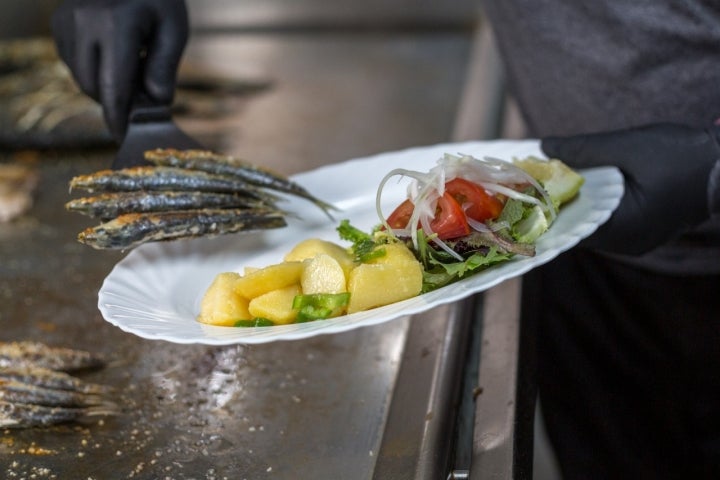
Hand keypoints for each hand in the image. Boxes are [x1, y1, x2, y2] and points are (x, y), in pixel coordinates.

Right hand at [51, 0, 188, 140]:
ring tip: (132, 64)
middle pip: (94, 87)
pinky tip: (113, 55)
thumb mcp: (174, 28)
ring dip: (105, 85)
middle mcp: (84, 23)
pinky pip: (73, 64)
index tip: (124, 137)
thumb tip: (157, 102)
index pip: (113, 86)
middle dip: (116, 100)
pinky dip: (93, 69)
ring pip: (81, 78)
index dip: (118, 118)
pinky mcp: (58, 24)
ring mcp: (66, 22)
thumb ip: (164, 67)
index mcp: (116, 25)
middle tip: (143, 93)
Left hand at [541, 123, 719, 254]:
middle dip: (551, 206)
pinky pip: (605, 219)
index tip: (516, 198)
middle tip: (524, 186)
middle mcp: (626, 242)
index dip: (539, 213)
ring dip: (570, 204)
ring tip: (542, 183)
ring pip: (589, 223)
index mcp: (623, 229)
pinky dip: (589, 203)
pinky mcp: (640, 229)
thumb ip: (584, 149)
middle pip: (576, 228)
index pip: (568, 230)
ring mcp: (634, 238)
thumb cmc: (684, 156)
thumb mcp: (629, 146)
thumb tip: (544, 148)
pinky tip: (573, 185)